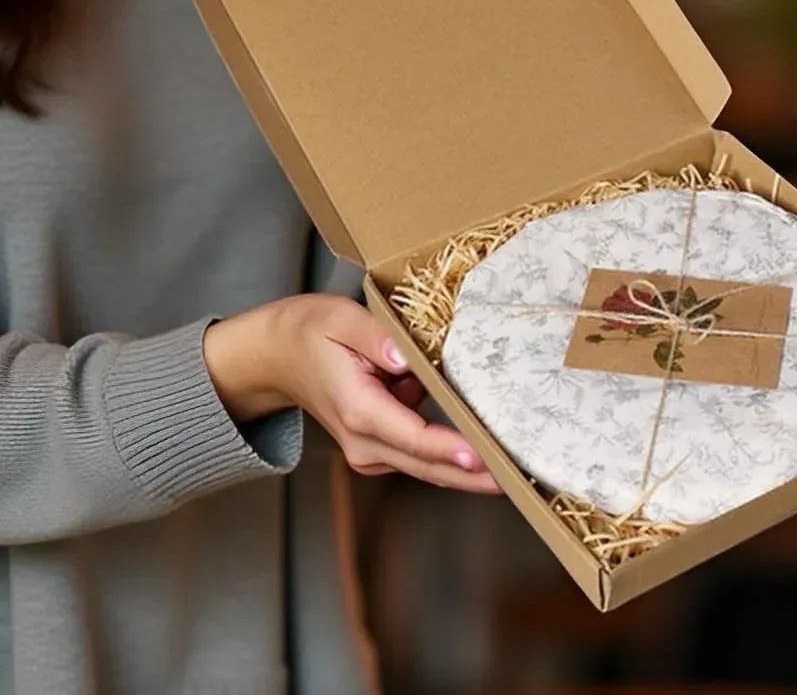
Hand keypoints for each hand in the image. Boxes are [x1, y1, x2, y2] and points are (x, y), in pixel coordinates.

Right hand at [203, 294, 499, 493]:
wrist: (276, 357)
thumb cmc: (310, 331)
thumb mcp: (340, 319)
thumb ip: (375, 337)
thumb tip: (404, 358)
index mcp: (358, 409)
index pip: (413, 437)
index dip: (450, 450)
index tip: (485, 459)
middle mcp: (364, 440)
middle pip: (427, 465)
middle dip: (473, 475)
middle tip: (520, 477)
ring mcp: (370, 449)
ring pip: (427, 464)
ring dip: (468, 468)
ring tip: (517, 463)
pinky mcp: (378, 446)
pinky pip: (421, 452)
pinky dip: (451, 451)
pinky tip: (486, 440)